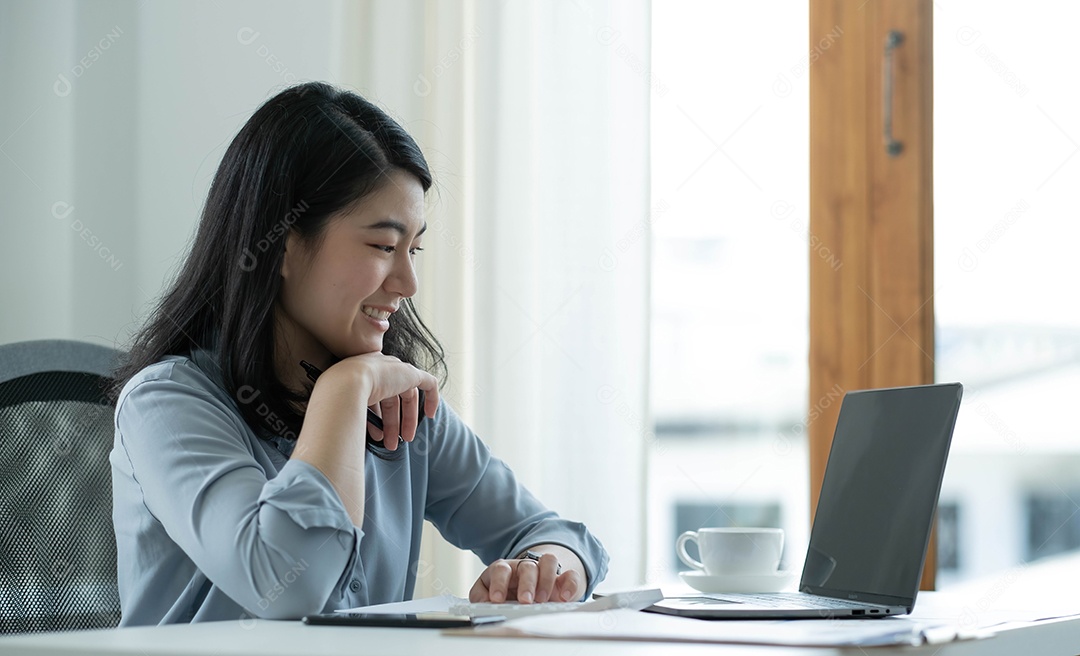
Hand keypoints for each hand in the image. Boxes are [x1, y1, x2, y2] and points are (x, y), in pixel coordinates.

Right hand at [319, 353, 438, 450]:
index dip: (378, 416)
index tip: (378, 433)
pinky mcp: (410, 373)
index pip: (374, 396)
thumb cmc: (336, 398)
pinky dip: (431, 398)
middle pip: (391, 398)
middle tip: (391, 442)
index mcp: (360, 372)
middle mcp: (378, 368)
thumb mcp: (342, 408)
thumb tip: (347, 437)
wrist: (345, 385)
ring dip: (404, 421)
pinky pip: (428, 383)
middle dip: (391, 423)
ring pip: (406, 396)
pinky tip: (430, 415)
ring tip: (400, 441)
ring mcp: (394, 369)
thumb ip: (350, 416)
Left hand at [469, 553, 583, 603]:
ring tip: (543, 600)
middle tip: (525, 601)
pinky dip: (570, 585)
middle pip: (527, 566)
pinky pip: (570, 575)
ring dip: (547, 580)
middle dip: (527, 584)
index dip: (499, 583)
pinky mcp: (562, 579)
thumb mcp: (487, 594)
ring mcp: (545, 571)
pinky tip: (565, 597)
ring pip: (549, 562)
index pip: (501, 570)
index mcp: (505, 570)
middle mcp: (525, 567)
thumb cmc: (504, 593)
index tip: (496, 599)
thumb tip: (483, 603)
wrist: (525, 591)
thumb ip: (481, 598)